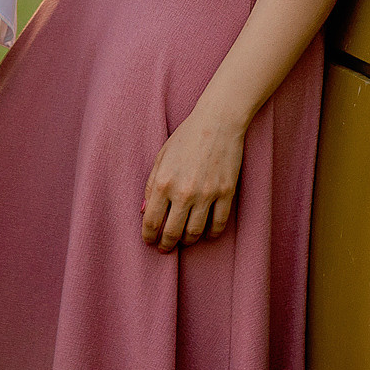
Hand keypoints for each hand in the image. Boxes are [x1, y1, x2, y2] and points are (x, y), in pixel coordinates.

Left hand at [141, 109, 244, 250]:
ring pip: (195, 232)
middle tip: (166, 248)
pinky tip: (206, 233)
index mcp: (163, 182)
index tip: (150, 241)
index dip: (149, 237)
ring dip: (187, 241)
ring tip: (184, 239)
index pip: (151, 221)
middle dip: (166, 245)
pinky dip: (212, 234)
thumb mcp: (161, 157)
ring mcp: (207, 194)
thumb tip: (143, 211)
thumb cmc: (187, 136)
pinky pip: (218, 224)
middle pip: (172, 232)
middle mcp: (184, 191)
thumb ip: (151, 185)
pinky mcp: (226, 193)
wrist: (218, 121)